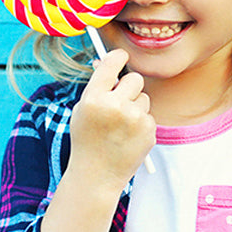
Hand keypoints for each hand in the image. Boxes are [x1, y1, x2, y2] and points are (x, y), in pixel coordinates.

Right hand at [67, 49, 155, 189]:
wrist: (97, 175)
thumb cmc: (87, 140)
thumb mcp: (82, 111)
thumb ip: (97, 88)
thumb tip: (110, 63)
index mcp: (94, 98)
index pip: (112, 63)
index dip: (118, 57)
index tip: (121, 56)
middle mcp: (115, 105)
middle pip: (135, 78)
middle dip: (129, 87)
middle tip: (120, 101)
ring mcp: (134, 119)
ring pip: (144, 98)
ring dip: (136, 107)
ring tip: (121, 126)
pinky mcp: (148, 131)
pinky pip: (149, 116)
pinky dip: (141, 124)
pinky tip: (128, 137)